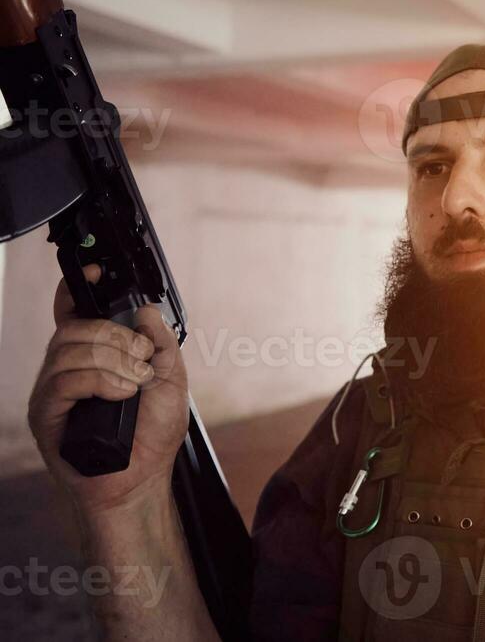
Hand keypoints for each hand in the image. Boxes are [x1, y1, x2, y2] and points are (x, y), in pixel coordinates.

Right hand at [28, 265, 189, 514]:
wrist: (140, 481)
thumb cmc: (152, 436)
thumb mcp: (170, 379)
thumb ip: (160, 343)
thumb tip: (145, 310)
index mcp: (95, 356)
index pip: (74, 313)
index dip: (78, 289)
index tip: (94, 271)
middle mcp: (68, 368)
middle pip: (75, 326)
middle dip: (116, 336)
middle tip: (142, 360)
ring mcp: (54, 390)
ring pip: (69, 349)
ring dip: (112, 360)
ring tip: (135, 383)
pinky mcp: (47, 413)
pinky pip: (63, 380)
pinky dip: (98, 380)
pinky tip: (120, 394)